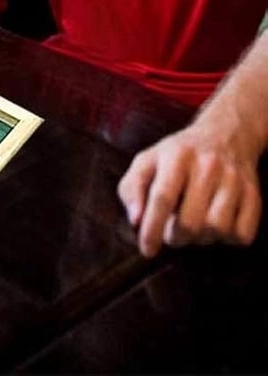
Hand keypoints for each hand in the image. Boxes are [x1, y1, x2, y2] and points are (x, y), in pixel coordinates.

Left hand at [117, 115, 262, 257]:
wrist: (225, 134)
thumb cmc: (177, 155)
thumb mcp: (147, 161)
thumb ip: (132, 188)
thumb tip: (135, 221)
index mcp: (176, 155)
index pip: (162, 198)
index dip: (152, 228)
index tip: (147, 250)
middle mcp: (208, 166)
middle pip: (190, 221)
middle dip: (176, 236)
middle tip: (172, 232)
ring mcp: (234, 181)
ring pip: (217, 230)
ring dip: (201, 239)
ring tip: (194, 225)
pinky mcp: (254, 196)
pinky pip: (242, 235)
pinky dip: (227, 239)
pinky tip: (216, 223)